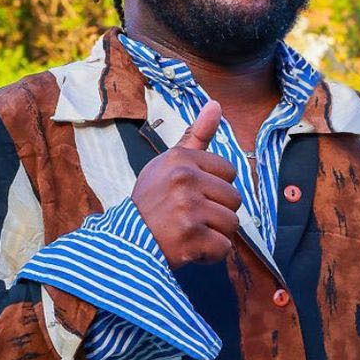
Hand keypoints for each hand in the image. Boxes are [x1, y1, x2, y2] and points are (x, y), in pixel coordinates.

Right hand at [132, 100, 241, 268]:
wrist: (125, 242)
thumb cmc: (152, 202)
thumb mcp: (168, 163)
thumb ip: (196, 136)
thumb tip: (216, 104)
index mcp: (180, 159)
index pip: (229, 172)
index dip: (214, 189)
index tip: (190, 196)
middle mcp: (184, 179)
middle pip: (235, 199)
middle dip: (217, 213)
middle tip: (189, 218)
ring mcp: (187, 209)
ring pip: (232, 224)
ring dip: (216, 234)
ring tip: (190, 233)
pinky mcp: (190, 237)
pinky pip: (224, 247)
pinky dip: (210, 254)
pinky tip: (190, 249)